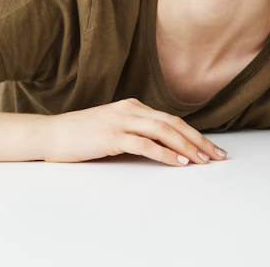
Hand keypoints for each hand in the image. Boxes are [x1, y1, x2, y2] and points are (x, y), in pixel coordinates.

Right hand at [40, 98, 227, 166]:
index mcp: (132, 106)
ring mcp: (120, 120)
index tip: (211, 148)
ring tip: (203, 160)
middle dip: (198, 140)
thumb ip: (134, 131)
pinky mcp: (111, 135)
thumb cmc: (80, 136)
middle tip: (217, 155)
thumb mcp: (111, 128)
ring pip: (163, 131)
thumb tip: (161, 148)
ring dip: (187, 147)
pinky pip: (145, 144)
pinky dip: (165, 154)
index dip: (194, 134)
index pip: (171, 119)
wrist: (51, 134)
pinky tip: (178, 163)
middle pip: (173, 123)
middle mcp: (129, 109)